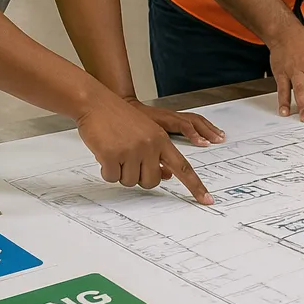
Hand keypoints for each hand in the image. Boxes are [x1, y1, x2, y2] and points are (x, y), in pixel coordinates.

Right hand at [77, 93, 213, 203]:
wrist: (96, 103)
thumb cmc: (119, 119)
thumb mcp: (146, 133)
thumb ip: (158, 154)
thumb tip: (167, 176)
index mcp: (162, 140)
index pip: (183, 167)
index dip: (195, 186)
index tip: (207, 200)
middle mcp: (150, 145)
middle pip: (151, 182)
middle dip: (138, 177)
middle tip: (127, 160)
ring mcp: (132, 150)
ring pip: (129, 181)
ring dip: (120, 172)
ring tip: (115, 151)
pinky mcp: (112, 155)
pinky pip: (111, 178)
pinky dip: (106, 171)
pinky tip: (104, 153)